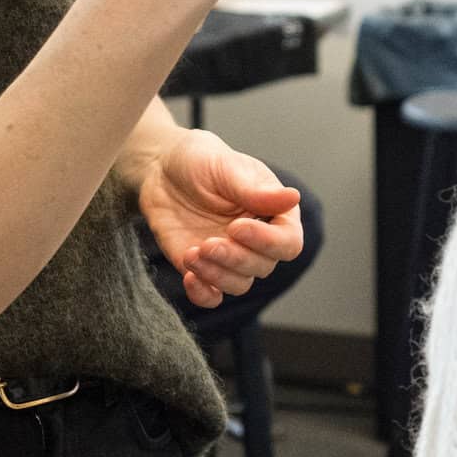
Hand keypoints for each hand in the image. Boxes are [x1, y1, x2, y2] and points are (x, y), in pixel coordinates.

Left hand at [139, 129, 301, 308]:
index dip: (266, 241)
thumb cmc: (200, 160)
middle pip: (263, 267)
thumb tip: (293, 197)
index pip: (288, 242)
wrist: (163, 170)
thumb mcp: (226, 167)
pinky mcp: (205, 269)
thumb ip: (255, 190)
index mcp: (274, 213)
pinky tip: (189, 276)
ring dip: (216, 274)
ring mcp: (231, 257)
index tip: (237, 227)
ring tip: (192, 253)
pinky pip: (212, 296)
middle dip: (235, 258)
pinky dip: (203, 294)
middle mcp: (257, 240)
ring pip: (239, 284)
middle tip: (208, 243)